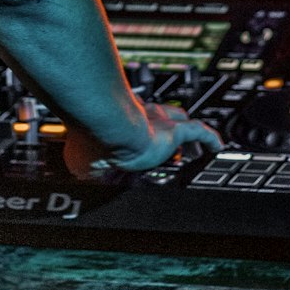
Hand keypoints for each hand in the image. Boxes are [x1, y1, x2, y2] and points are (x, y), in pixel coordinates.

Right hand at [63, 102, 222, 180]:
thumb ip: (81, 166)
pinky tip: (218, 147)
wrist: (106, 130)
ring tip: (194, 147)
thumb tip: (71, 175)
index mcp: (120, 119)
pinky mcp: (174, 131)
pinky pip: (200, 131)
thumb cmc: (91, 140)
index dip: (139, 127)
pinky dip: (209, 138)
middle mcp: (140, 115)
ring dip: (186, 132)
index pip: (134, 119)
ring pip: (180, 121)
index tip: (138, 140)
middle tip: (168, 143)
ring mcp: (158, 121)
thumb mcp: (80, 159)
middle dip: (164, 125)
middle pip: (159, 116)